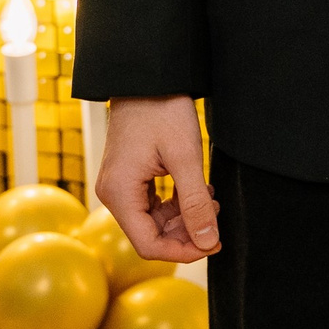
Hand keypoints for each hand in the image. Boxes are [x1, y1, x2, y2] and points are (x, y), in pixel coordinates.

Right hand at [97, 94, 219, 261]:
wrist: (148, 77)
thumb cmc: (163, 111)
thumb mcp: (186, 158)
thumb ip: (196, 204)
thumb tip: (208, 242)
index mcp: (120, 193)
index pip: (148, 245)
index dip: (183, 252)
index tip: (213, 244)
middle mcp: (113, 194)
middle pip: (151, 235)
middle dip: (187, 232)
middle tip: (216, 214)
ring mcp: (119, 186)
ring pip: (153, 222)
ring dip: (184, 217)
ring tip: (210, 199)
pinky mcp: (128, 177)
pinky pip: (152, 205)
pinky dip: (176, 204)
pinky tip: (198, 191)